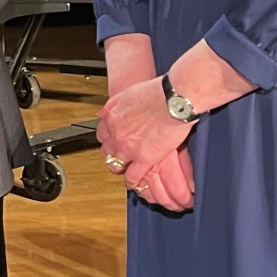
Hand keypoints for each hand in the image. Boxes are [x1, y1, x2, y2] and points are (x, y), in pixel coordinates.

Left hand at [96, 75, 193, 204]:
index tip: (113, 143)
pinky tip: (135, 182)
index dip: (108, 141)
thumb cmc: (156, 93)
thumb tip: (101, 113)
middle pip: (107, 151)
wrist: (174, 100)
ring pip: (116, 165)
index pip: (102, 136)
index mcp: (112, 118)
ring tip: (125, 171)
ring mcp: (129, 148)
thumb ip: (112, 105)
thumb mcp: (126, 93)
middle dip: (112, 155)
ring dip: (120, 169)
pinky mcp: (145, 159)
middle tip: (119, 157)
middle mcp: (117, 135)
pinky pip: (133, 176)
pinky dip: (132, 181)